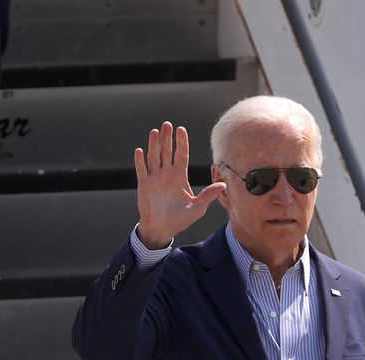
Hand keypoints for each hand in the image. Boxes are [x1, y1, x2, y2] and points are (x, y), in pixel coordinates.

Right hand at [134, 121, 226, 248]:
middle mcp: (167, 174)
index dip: (181, 142)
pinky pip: (142, 170)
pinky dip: (140, 161)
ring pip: (154, 157)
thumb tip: (224, 184)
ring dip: (154, 144)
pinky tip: (140, 150)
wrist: (162, 229)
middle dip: (168, 138)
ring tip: (155, 131)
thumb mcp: (197, 208)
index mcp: (180, 177)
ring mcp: (155, 178)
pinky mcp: (144, 185)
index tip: (181, 129)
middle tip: (167, 124)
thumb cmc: (180, 220)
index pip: (181, 155)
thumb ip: (208, 195)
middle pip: (167, 152)